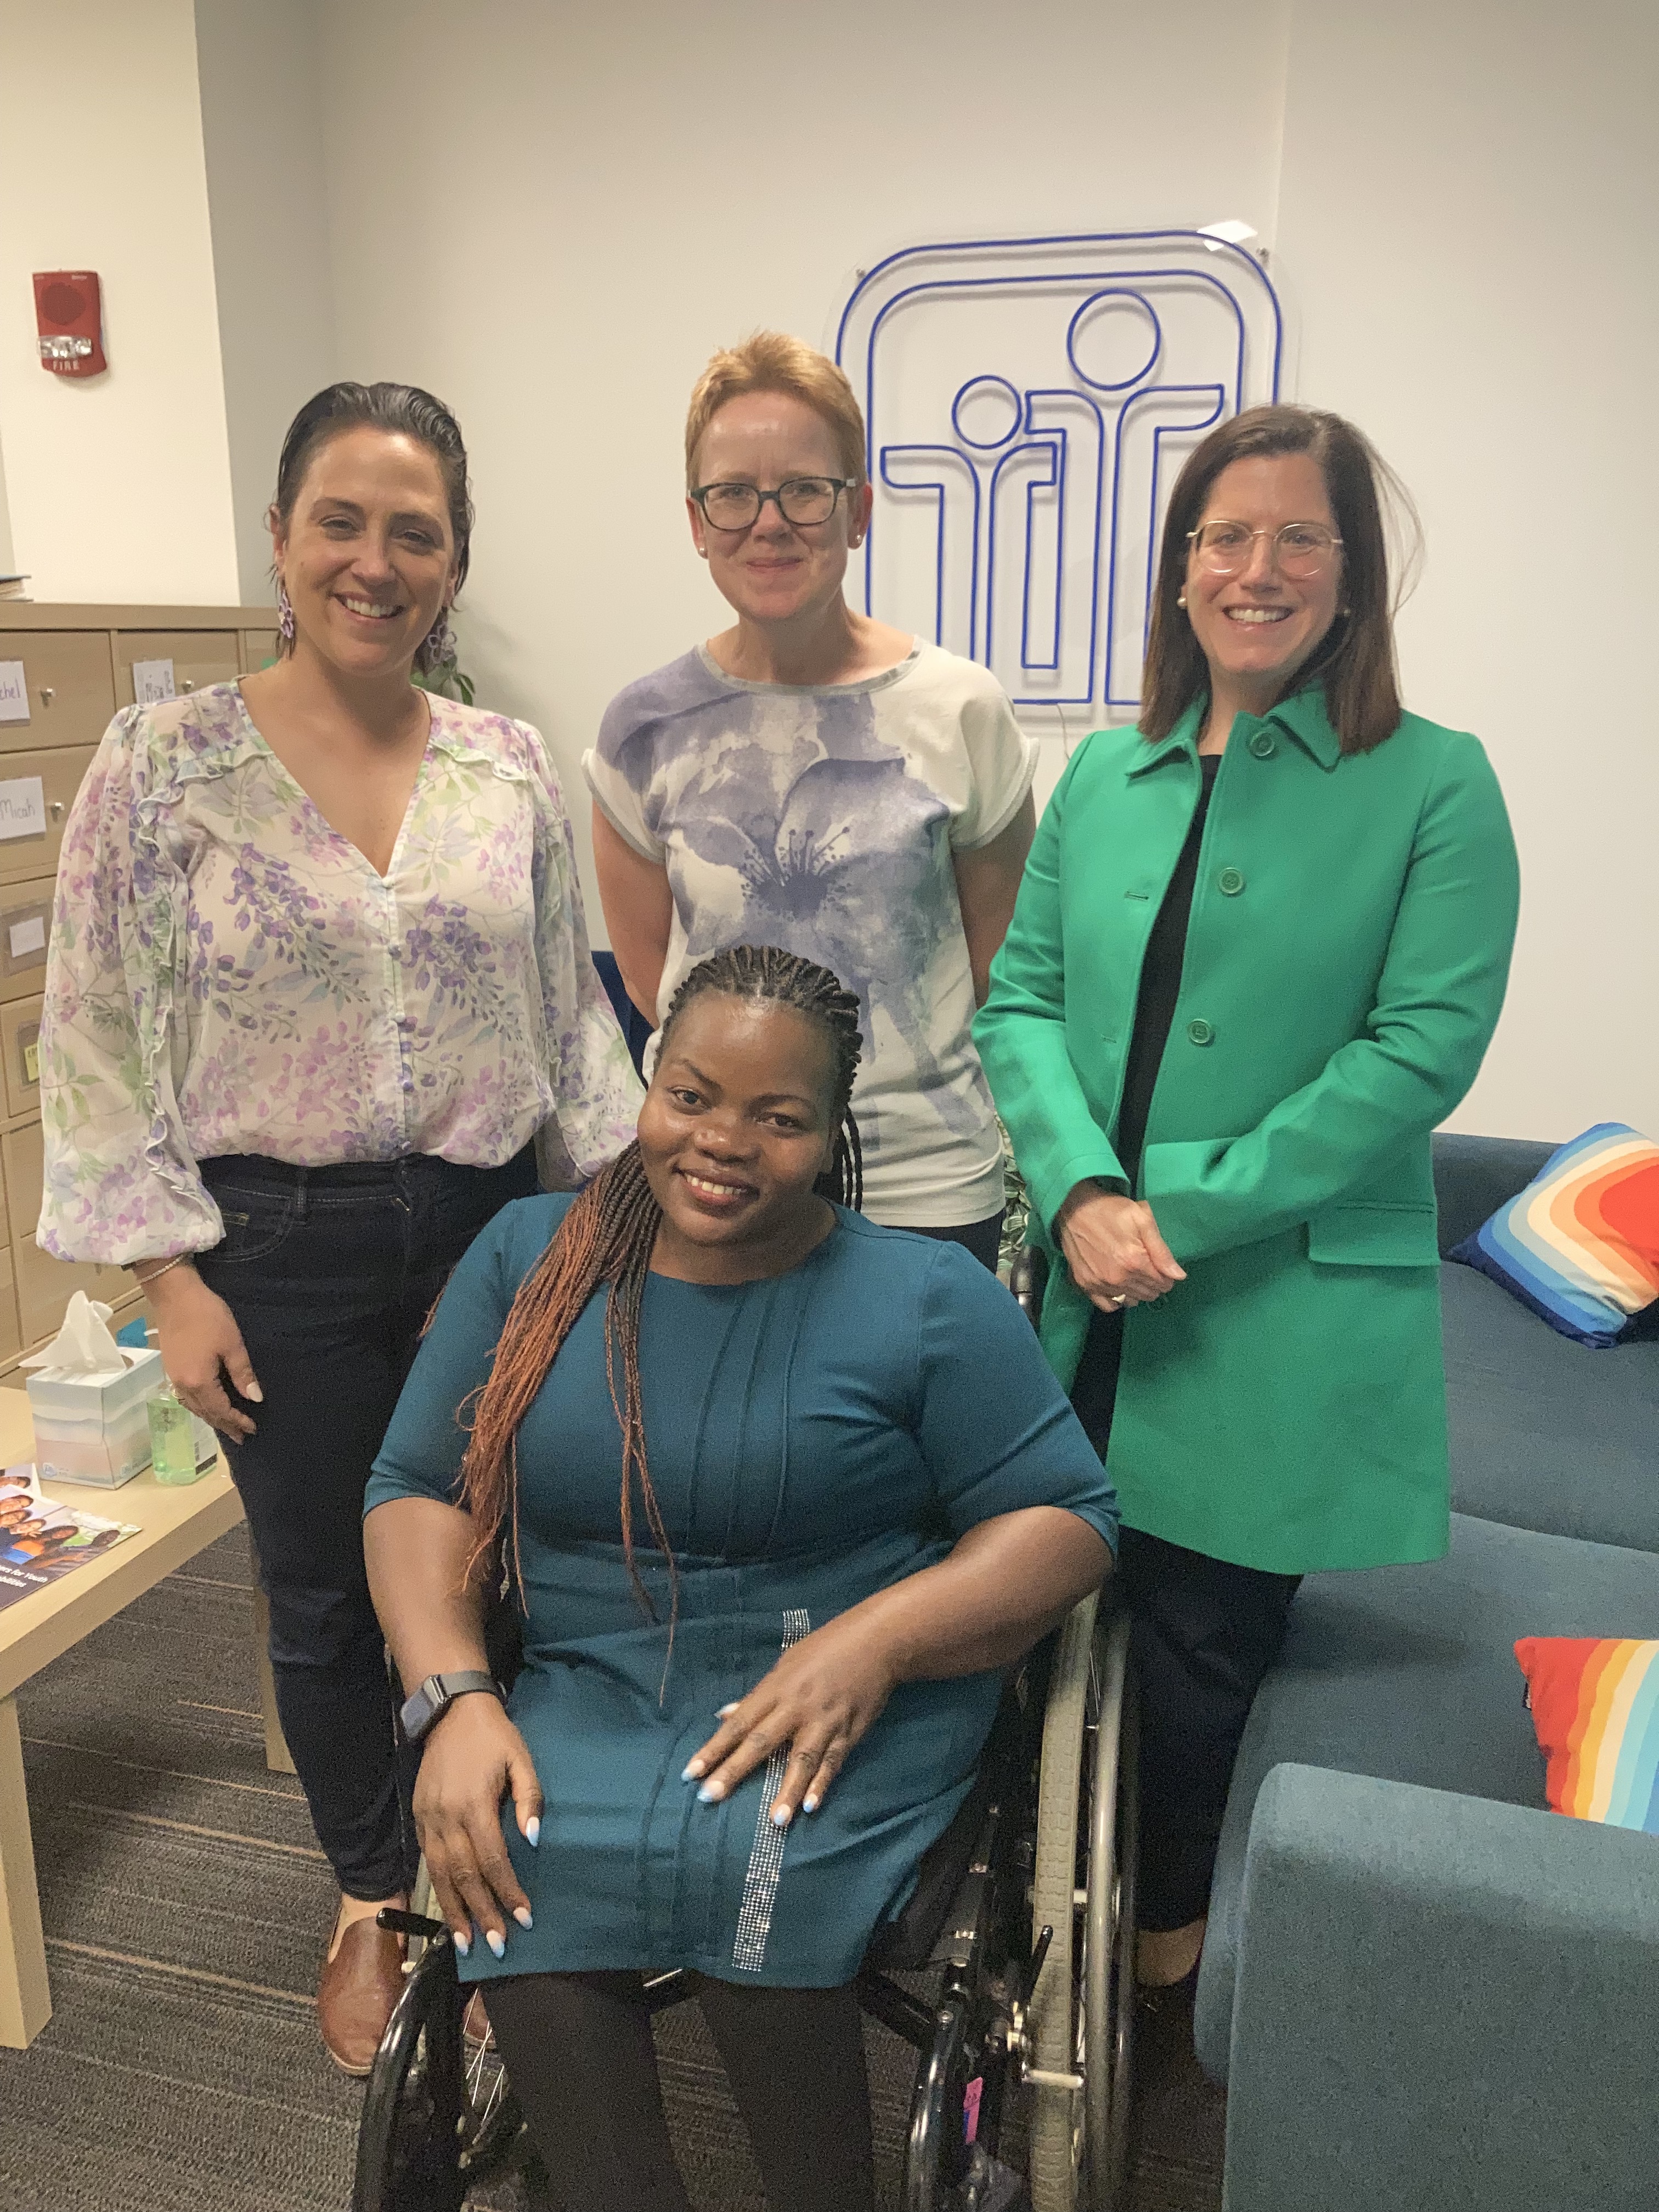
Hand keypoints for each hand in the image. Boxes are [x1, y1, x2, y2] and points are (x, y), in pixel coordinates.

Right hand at [145, 1265, 262, 1439]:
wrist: (174, 1295)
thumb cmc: (207, 1316)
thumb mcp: (231, 1343)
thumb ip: (242, 1373)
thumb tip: (255, 1398)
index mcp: (198, 1381)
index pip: (221, 1410)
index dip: (237, 1421)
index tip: (252, 1429)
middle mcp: (183, 1385)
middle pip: (206, 1413)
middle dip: (224, 1425)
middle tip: (241, 1437)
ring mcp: (173, 1377)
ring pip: (193, 1407)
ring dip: (211, 1417)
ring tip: (226, 1425)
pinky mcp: (170, 1367)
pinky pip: (186, 1397)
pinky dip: (199, 1406)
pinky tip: (206, 1404)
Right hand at [412, 1693, 543, 1958]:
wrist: (451, 1712)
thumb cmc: (494, 1737)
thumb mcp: (520, 1759)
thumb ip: (530, 1798)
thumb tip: (533, 1839)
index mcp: (474, 1804)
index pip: (493, 1860)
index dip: (508, 1891)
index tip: (524, 1917)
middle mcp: (446, 1818)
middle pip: (465, 1876)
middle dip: (482, 1913)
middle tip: (498, 1945)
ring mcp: (428, 1820)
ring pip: (441, 1876)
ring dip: (455, 1912)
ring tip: (467, 1944)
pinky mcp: (419, 1818)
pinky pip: (429, 1863)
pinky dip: (439, 1891)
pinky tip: (449, 1911)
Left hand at [682, 1614, 900, 1826]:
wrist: (876, 1642)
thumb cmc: (825, 1649)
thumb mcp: (785, 1664)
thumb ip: (757, 1695)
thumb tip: (725, 1716)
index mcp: (776, 1689)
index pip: (739, 1723)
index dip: (714, 1748)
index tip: (690, 1772)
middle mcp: (797, 1707)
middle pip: (761, 1743)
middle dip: (734, 1771)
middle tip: (709, 1797)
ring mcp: (824, 1722)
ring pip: (801, 1760)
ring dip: (787, 1791)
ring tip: (775, 1821)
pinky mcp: (849, 1732)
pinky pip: (833, 1762)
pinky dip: (822, 1784)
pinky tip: (811, 1806)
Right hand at [1055, 1185, 1185, 1312]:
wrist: (1074, 1207)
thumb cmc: (1110, 1209)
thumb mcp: (1142, 1219)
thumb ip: (1161, 1250)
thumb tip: (1178, 1276)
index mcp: (1135, 1261)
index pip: (1163, 1283)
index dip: (1167, 1275)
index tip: (1161, 1265)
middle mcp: (1118, 1278)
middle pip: (1149, 1294)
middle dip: (1154, 1282)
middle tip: (1148, 1266)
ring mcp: (1099, 1284)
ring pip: (1131, 1301)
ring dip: (1137, 1291)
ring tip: (1133, 1274)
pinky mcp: (1085, 1284)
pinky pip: (1108, 1305)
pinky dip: (1117, 1299)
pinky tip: (1119, 1286)